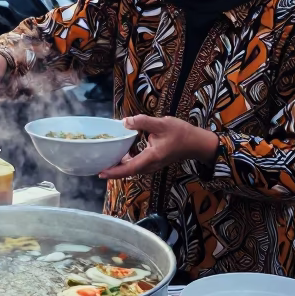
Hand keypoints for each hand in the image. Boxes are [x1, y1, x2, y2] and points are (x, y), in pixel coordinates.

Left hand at [98, 114, 218, 179]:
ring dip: (120, 165)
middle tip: (98, 163)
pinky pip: (137, 165)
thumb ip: (142, 122)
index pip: (129, 168)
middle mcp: (150, 165)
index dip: (114, 172)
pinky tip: (122, 151)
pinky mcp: (154, 162)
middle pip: (128, 171)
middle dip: (113, 170)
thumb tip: (125, 122)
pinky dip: (127, 161)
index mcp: (151, 157)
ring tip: (106, 158)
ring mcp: (152, 165)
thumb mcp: (161, 124)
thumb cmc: (181, 133)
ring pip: (132, 169)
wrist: (196, 143)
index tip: (101, 173)